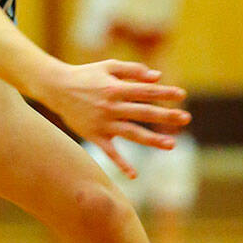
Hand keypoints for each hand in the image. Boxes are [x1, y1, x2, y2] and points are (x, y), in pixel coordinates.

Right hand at [42, 60, 190, 178]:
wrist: (56, 87)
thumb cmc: (86, 75)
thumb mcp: (108, 67)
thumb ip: (132, 70)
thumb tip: (158, 77)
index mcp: (115, 88)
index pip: (145, 91)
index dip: (164, 93)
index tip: (182, 95)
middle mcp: (111, 106)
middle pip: (143, 112)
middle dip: (165, 116)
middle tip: (186, 118)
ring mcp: (103, 123)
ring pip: (131, 133)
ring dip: (152, 140)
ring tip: (171, 145)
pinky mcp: (94, 135)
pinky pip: (109, 152)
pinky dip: (121, 164)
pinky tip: (134, 175)